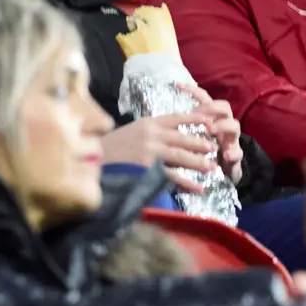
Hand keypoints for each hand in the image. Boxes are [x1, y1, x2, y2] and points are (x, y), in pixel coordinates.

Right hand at [101, 113, 241, 193]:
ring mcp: (150, 150)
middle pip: (182, 138)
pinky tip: (198, 187)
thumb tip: (168, 135)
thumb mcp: (130, 132)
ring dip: (198, 162)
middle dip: (200, 143)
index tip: (209, 121)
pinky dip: (187, 182)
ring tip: (211, 167)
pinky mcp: (147, 168)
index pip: (176, 118)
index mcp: (147, 122)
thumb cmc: (109, 148)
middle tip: (214, 148)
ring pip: (180, 155)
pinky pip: (172, 175)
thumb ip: (149, 132)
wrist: (91, 160)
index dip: (194, 119)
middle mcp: (151, 133)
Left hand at [177, 84, 243, 183]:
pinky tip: (227, 156)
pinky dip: (233, 153)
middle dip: (212, 108)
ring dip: (222, 126)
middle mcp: (223, 125)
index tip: (178, 86)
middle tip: (199, 115)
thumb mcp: (191, 139)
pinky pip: (238, 152)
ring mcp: (231, 140)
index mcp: (211, 119)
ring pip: (234, 125)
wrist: (222, 173)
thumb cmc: (202, 153)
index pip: (205, 99)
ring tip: (211, 130)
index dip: (194, 91)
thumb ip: (183, 129)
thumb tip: (163, 119)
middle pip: (224, 107)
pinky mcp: (236, 156)